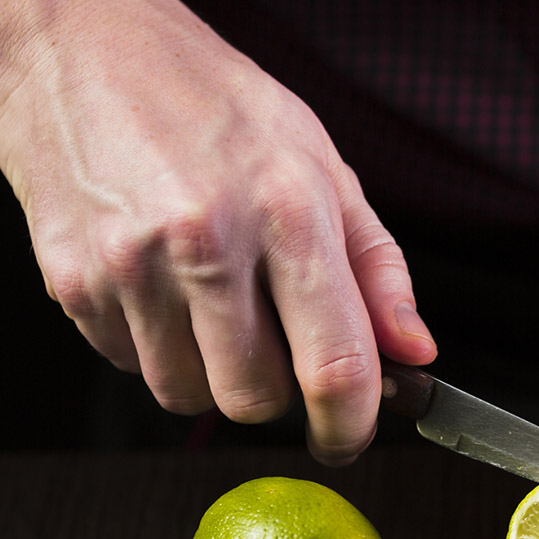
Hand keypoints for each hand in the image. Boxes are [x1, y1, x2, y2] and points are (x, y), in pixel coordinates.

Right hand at [0, 0, 434, 463]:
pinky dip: (158, 348)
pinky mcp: (72, 280)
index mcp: (287, 211)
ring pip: (188, 396)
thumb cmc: (215, 105)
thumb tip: (414, 350)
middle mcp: (207, 241)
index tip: (349, 437)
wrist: (85, 48)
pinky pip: (130, 367)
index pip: (335, 366)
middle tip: (276, 342)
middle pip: (257, 399)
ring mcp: (131, 265)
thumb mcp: (324, 169)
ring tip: (215, 305)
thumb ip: (378, 270)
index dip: (351, 425)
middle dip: (278, 393)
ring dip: (213, 375)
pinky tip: (165, 289)